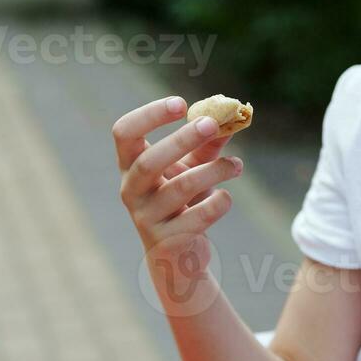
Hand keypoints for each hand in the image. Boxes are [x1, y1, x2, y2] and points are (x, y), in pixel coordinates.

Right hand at [112, 96, 242, 260]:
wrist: (179, 256)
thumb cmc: (183, 201)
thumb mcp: (192, 168)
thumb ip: (208, 143)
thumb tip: (232, 114)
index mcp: (130, 165)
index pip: (124, 133)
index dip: (149, 115)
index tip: (181, 104)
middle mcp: (131, 191)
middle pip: (148, 162)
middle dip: (182, 140)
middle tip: (212, 124)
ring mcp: (146, 218)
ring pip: (180, 188)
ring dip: (214, 170)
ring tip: (236, 164)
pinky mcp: (168, 242)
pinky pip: (198, 217)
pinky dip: (218, 202)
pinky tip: (225, 197)